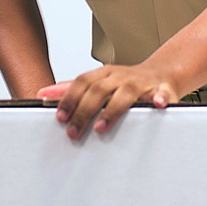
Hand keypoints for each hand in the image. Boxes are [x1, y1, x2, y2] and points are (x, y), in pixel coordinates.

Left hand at [38, 64, 180, 140]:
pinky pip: (162, 93)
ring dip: (112, 110)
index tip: (60, 117)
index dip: (69, 98)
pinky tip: (157, 105)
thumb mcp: (98, 82)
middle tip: (74, 131)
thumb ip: (72, 89)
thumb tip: (43, 93)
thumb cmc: (126, 83)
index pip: (82, 82)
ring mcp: (141, 82)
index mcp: (104, 74)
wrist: (162, 75)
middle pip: (99, 90)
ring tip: (101, 127)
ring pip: (126, 93)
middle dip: (84, 111)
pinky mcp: (162, 90)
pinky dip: (160, 98)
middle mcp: (120, 76)